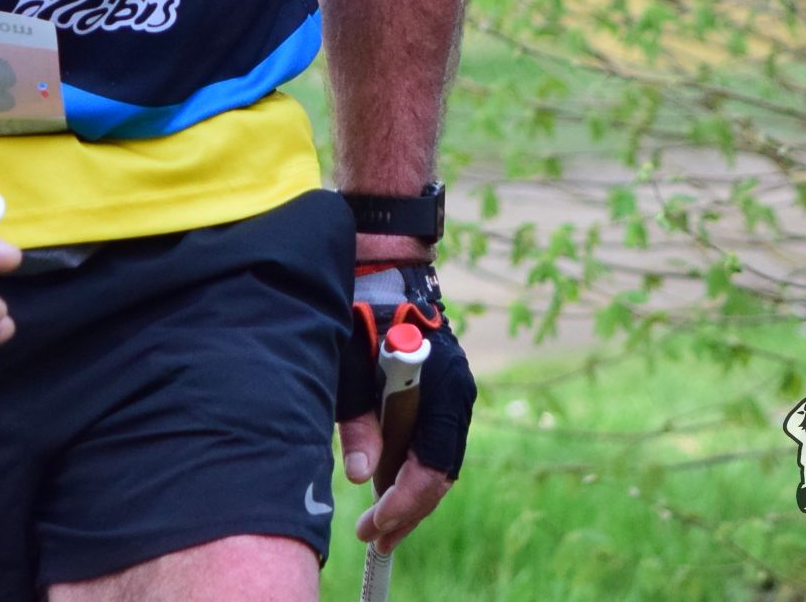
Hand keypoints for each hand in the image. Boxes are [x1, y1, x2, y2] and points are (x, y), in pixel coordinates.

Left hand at [335, 258, 475, 549]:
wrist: (383, 268)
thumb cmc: (361, 310)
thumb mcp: (349, 364)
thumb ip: (358, 418)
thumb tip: (362, 476)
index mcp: (440, 386)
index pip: (433, 464)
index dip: (405, 501)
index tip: (376, 525)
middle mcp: (457, 392)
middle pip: (441, 471)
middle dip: (408, 509)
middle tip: (374, 538)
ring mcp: (454, 391)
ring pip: (439, 460)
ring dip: (410, 493)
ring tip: (379, 524)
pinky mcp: (443, 391)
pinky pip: (433, 442)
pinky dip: (413, 467)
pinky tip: (389, 485)